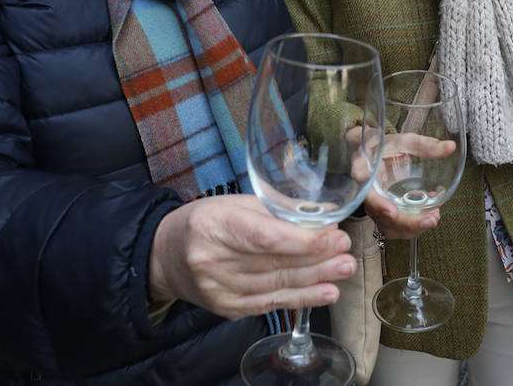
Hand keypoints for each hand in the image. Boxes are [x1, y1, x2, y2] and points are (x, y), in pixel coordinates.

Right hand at [148, 194, 354, 319]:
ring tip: (344, 269)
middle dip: (317, 258)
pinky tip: (324, 292)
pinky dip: (301, 298)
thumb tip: (320, 220)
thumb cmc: (205, 223)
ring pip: (276, 286)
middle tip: (346, 250)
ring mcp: (218, 289)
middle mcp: (213, 260)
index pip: (263, 237)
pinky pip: (270, 303)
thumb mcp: (234, 203)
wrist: (166, 256)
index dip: (300, 241)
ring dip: (316, 280)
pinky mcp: (227, 308)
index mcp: (214, 224)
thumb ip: (274, 211)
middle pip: (273, 263)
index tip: (330, 237)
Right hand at [359, 133, 456, 239]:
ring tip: (433, 218)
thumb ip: (426, 145)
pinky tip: (429, 217)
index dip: (376, 202)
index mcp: (365, 169)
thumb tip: (451, 147)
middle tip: (430, 218)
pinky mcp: (382, 213)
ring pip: (386, 225)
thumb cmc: (387, 147)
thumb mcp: (405, 142)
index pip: (365, 189)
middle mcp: (366, 191)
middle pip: (378, 214)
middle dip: (405, 221)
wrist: (376, 154)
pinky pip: (393, 227)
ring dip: (411, 228)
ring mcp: (373, 205)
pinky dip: (412, 227)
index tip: (391, 211)